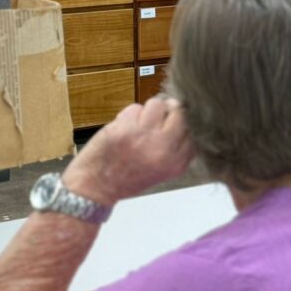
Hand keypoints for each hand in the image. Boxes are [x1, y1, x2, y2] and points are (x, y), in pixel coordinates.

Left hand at [62, 97, 194, 205]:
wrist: (96, 186)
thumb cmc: (129, 179)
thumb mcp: (164, 172)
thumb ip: (179, 150)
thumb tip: (187, 118)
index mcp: (176, 163)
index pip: (194, 129)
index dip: (186, 120)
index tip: (176, 120)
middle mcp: (164, 149)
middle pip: (180, 112)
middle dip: (170, 110)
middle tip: (158, 119)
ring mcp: (144, 137)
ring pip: (158, 104)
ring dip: (150, 110)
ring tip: (140, 123)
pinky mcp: (125, 128)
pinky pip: (136, 107)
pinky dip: (130, 114)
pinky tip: (125, 128)